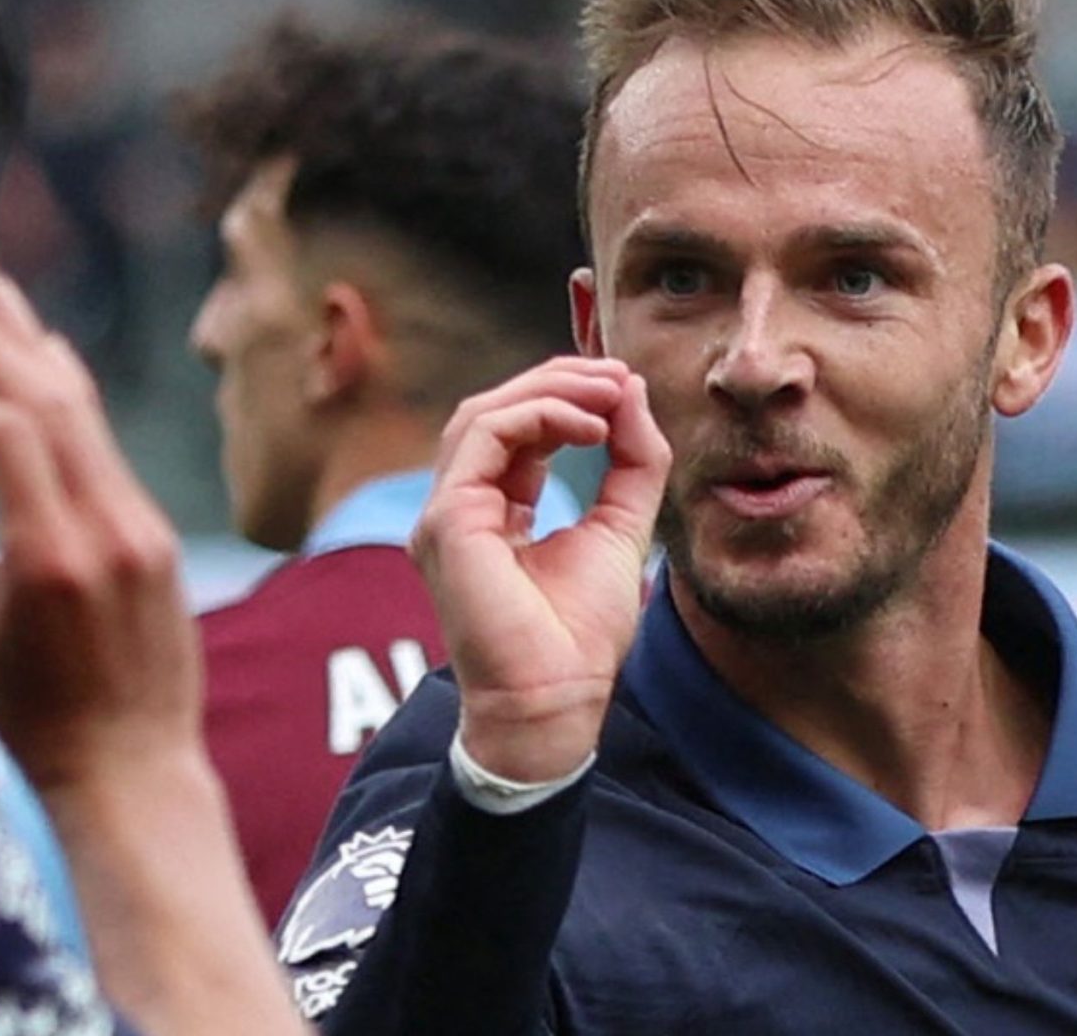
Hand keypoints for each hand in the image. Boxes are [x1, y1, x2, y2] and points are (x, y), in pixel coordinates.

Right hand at [0, 265, 201, 791]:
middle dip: (0, 334)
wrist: (129, 768)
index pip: (5, 430)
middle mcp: (107, 529)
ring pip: (87, 411)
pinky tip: (42, 360)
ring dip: (38, 348)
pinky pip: (108, 444)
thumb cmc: (28, 713)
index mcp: (50, 556)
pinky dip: (69, 396)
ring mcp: (143, 525)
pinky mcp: (158, 531)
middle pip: (53, 399)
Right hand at [409, 357, 669, 783]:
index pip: (516, 429)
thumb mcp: (620, 530)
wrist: (556, 702)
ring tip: (610, 391)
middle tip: (618, 375)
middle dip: (558, 381)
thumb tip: (632, 394)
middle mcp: (457, 508)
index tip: (626, 389)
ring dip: (550, 390)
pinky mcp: (447, 520)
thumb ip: (630, 465)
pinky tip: (590, 425)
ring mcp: (444, 513)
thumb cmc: (579, 638)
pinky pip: (486, 437)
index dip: (567, 397)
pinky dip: (539, 415)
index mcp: (489, 511)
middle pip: (493, 410)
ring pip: (482, 413)